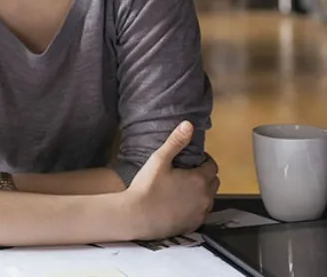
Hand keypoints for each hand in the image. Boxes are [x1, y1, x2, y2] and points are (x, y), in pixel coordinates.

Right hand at [123, 121, 219, 239]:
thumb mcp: (158, 160)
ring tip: (183, 189)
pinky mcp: (194, 225)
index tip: (193, 160)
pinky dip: (194, 208)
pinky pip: (200, 214)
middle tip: (188, 173)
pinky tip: (179, 205)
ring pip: (209, 199)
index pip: (212, 165)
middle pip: (214, 182)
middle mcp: (205, 196)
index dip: (204, 161)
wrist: (136, 217)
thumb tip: (187, 124)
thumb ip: (175, 142)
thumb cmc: (146, 188)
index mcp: (199, 179)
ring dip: (201, 192)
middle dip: (205, 176)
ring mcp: (200, 212)